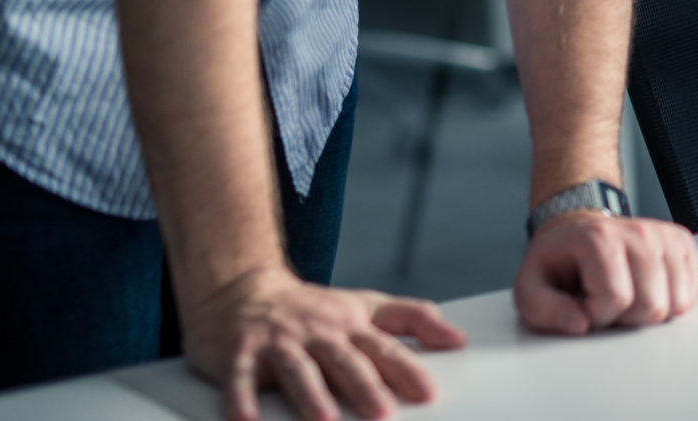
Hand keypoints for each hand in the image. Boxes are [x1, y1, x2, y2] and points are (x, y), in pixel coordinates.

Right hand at [184, 263, 462, 420]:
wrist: (242, 289)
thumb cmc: (311, 309)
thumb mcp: (365, 305)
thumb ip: (412, 319)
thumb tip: (458, 339)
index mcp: (349, 324)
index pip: (382, 348)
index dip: (406, 370)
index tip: (428, 393)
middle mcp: (316, 332)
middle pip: (343, 361)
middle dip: (364, 386)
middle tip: (383, 413)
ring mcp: (277, 342)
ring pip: (297, 370)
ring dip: (311, 396)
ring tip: (325, 420)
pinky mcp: (239, 354)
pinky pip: (240, 379)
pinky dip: (242, 401)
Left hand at [514, 211, 697, 334]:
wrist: (580, 232)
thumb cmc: (559, 263)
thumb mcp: (530, 288)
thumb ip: (544, 310)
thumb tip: (579, 324)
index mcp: (598, 237)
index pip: (616, 300)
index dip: (596, 315)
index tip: (583, 303)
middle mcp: (638, 231)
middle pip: (652, 305)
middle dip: (626, 317)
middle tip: (606, 300)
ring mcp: (664, 235)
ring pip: (676, 303)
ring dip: (648, 311)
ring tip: (626, 295)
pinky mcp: (682, 244)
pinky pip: (690, 294)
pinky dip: (669, 303)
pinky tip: (646, 290)